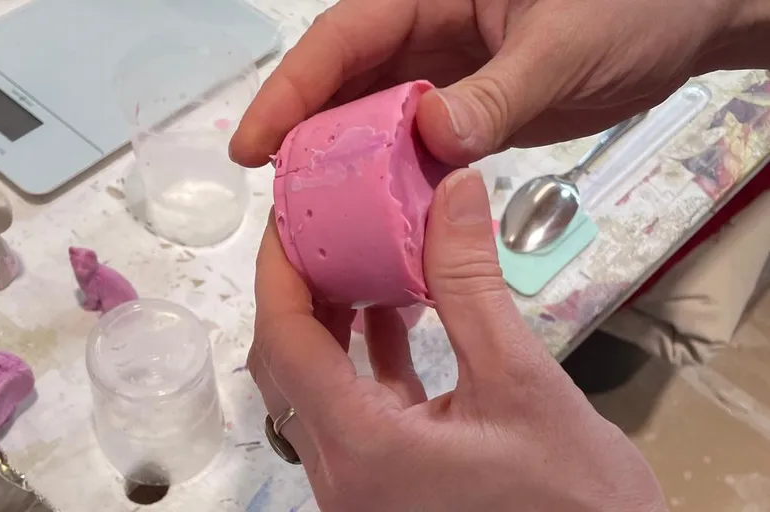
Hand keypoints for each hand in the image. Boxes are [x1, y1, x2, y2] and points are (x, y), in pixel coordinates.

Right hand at [231, 0, 766, 167]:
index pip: (345, 37)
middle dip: (305, 135)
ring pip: (372, 118)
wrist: (684, 26)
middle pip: (343, 83)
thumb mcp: (563, 46)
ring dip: (345, 164)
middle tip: (280, 199)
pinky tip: (379, 215)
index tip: (254, 144)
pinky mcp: (466, 109)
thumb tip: (430, 136)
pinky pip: (413, 145)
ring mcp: (443, 74)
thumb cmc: (634, 7)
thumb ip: (497, 93)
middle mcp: (425, 33)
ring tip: (315, 218)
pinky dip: (394, 178)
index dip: (292, 88)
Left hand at [249, 169, 666, 511]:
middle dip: (298, 290)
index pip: (286, 343)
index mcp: (363, 450)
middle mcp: (341, 476)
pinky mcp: (384, 481)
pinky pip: (354, 406)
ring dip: (330, 322)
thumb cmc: (573, 493)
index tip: (289, 213)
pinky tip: (394, 309)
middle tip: (322, 226)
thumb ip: (472, 283)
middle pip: (285, 365)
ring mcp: (358, 485)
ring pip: (313, 386)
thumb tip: (453, 190)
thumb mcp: (519, 378)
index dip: (279, 271)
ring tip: (358, 255)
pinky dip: (365, 356)